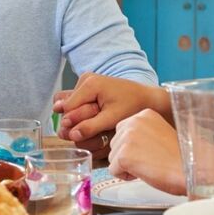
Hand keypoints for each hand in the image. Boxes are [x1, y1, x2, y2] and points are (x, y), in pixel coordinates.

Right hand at [53, 73, 167, 142]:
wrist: (147, 98)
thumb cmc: (132, 107)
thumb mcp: (112, 119)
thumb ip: (90, 126)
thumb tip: (71, 135)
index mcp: (90, 84)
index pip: (68, 108)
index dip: (72, 124)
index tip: (83, 133)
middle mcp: (85, 79)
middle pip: (66, 105)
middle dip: (75, 119)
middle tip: (94, 126)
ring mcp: (86, 81)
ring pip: (69, 104)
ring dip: (78, 116)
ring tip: (96, 120)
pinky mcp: (89, 85)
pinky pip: (76, 101)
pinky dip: (82, 111)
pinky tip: (95, 116)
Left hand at [108, 109, 185, 194]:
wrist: (192, 169)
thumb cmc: (181, 157)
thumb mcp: (161, 133)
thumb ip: (143, 133)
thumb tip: (129, 144)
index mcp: (144, 114)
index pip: (123, 130)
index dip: (134, 146)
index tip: (150, 151)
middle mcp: (134, 122)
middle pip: (115, 143)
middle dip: (128, 155)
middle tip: (150, 160)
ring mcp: (127, 138)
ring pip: (113, 157)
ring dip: (127, 166)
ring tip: (149, 166)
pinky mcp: (124, 155)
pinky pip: (113, 170)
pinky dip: (125, 176)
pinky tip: (144, 172)